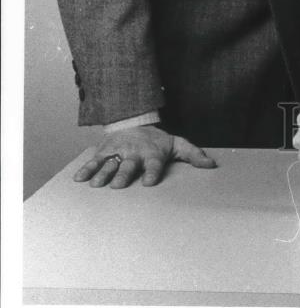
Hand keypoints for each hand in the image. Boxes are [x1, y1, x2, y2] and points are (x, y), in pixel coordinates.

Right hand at [73, 125, 216, 188]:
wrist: (135, 122)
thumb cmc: (157, 140)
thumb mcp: (178, 144)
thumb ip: (194, 155)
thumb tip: (211, 165)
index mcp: (153, 153)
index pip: (154, 164)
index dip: (152, 172)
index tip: (149, 182)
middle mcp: (134, 153)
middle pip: (128, 165)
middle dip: (123, 174)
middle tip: (118, 185)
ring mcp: (118, 151)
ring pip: (110, 164)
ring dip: (103, 173)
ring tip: (96, 184)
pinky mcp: (104, 151)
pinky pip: (94, 161)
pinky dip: (87, 169)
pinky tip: (79, 179)